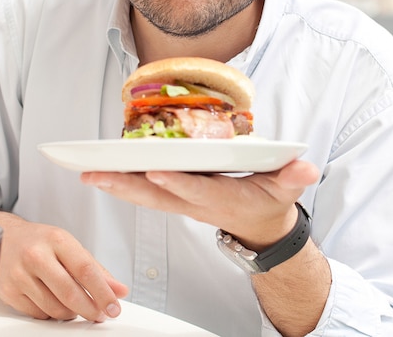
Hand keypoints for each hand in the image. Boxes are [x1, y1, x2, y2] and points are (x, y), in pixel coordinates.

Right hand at [0, 209, 128, 321]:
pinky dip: (51, 313)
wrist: (4, 237)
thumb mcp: (68, 245)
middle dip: (90, 309)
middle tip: (100, 314)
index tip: (113, 306)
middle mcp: (36, 255)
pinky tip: (54, 302)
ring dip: (71, 313)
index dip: (103, 292)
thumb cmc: (39, 241)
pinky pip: (39, 314)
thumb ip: (94, 268)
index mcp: (56, 239)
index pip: (85, 269)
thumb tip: (118, 290)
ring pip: (55, 308)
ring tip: (75, 305)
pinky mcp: (9, 292)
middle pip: (70, 293)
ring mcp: (20, 274)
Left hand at [81, 160, 318, 249]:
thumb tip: (304, 168)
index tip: (155, 174)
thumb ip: (292, 178)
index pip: (196, 191)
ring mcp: (180, 201)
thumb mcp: (285, 189)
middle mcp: (193, 202)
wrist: (258, 225)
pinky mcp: (173, 196)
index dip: (177, 184)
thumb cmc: (268, 201)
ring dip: (115, 184)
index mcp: (221, 199)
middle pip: (156, 196)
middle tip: (96, 174)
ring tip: (87, 172)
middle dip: (126, 186)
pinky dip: (121, 182)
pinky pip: (142, 191)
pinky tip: (101, 171)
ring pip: (143, 195)